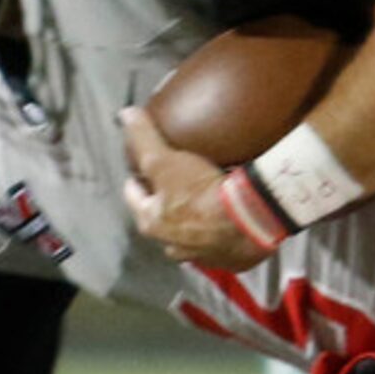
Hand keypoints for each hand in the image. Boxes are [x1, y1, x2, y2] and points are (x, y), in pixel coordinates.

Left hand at [122, 104, 271, 269]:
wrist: (249, 221)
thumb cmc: (201, 194)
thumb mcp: (167, 161)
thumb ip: (145, 139)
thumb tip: (125, 114)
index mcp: (150, 221)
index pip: (134, 196)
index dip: (138, 180)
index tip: (145, 167)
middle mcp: (170, 243)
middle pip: (161, 218)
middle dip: (166, 203)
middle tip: (180, 182)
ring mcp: (199, 255)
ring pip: (189, 235)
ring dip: (194, 221)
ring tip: (210, 200)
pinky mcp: (228, 259)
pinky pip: (220, 243)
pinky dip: (222, 232)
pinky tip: (234, 216)